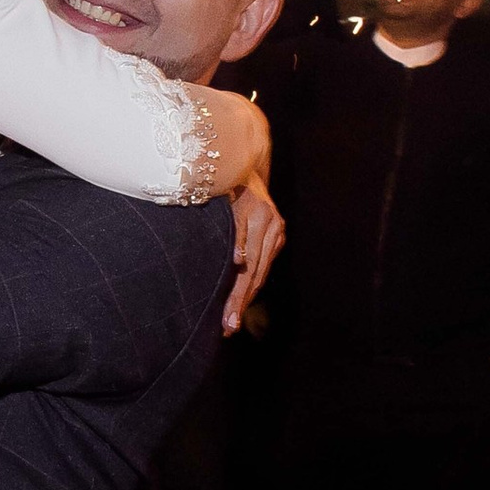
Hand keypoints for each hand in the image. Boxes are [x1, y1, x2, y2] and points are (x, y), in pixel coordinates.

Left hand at [221, 180, 282, 334]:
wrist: (239, 162)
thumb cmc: (216, 182)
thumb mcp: (212, 199)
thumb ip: (226, 229)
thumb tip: (238, 261)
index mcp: (254, 212)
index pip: (245, 262)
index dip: (235, 291)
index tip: (225, 316)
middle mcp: (270, 221)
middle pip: (254, 271)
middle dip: (240, 302)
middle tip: (228, 328)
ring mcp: (276, 228)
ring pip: (262, 270)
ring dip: (246, 298)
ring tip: (232, 322)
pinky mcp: (277, 234)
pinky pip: (264, 264)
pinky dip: (253, 283)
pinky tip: (242, 300)